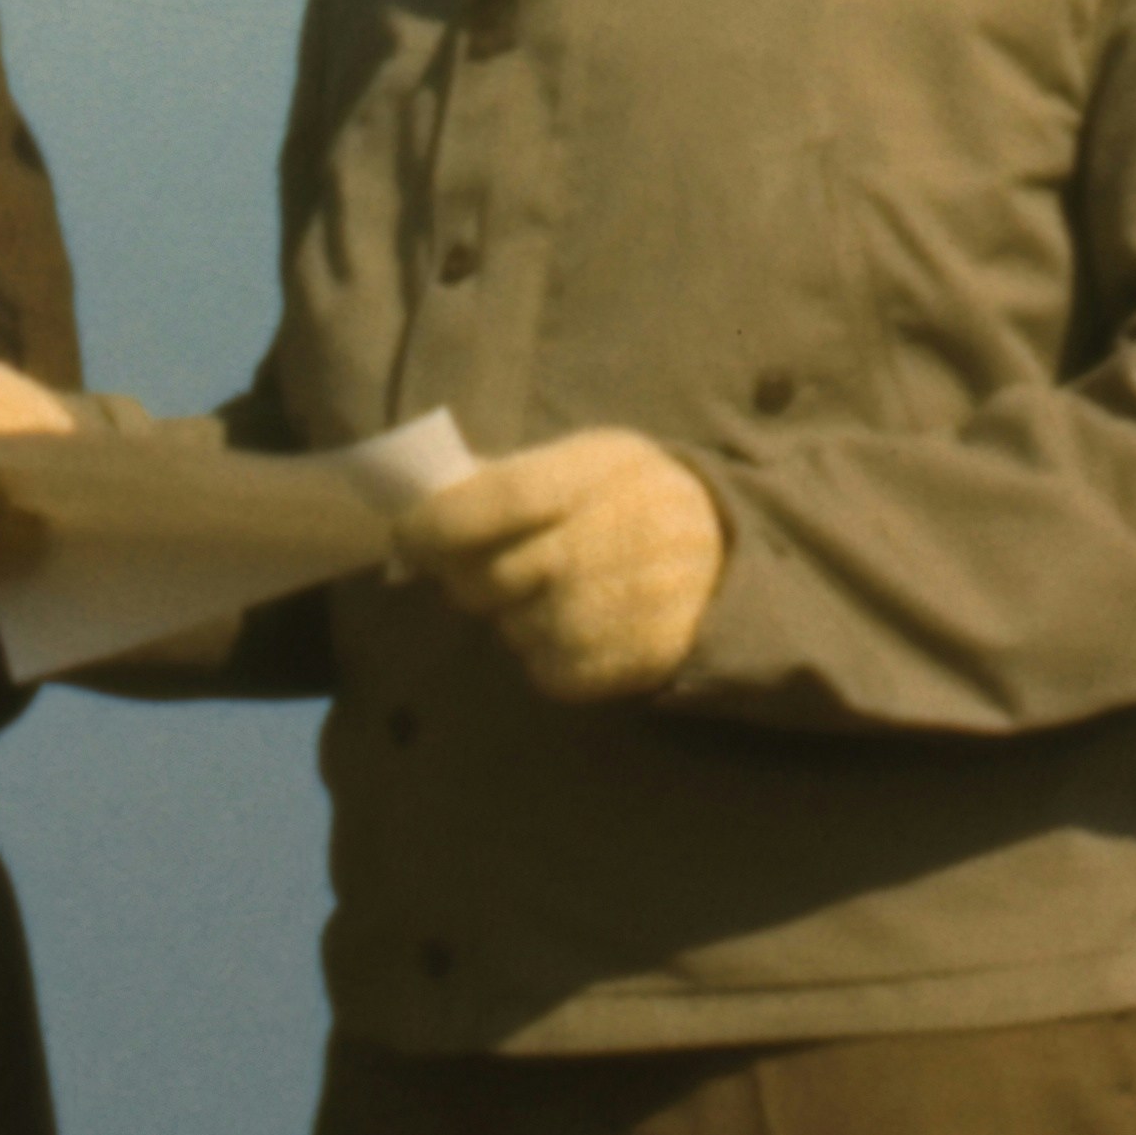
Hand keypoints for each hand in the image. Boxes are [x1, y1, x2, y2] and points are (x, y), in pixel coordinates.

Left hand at [404, 429, 732, 701]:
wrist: (729, 555)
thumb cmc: (627, 502)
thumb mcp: (584, 464)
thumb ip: (506, 479)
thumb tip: (417, 502)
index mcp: (607, 468)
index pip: (506, 498)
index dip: (441, 521)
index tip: (406, 536)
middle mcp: (627, 530)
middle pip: (498, 572)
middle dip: (464, 579)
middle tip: (468, 575)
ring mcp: (639, 597)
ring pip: (517, 628)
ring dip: (510, 619)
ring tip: (545, 596)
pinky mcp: (646, 654)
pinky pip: (550, 670)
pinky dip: (543, 656)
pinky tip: (570, 628)